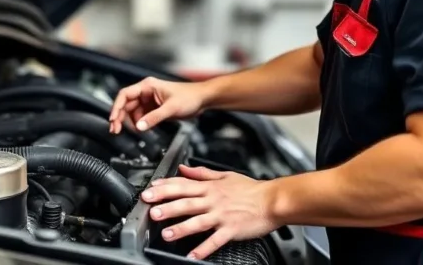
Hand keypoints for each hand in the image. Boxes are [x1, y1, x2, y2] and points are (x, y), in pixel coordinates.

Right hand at [109, 77, 207, 133]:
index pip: (125, 95)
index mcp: (147, 86)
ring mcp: (150, 100)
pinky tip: (141, 129)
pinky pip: (141, 116)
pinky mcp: (154, 108)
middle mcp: (146, 92)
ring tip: (130, 132)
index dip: (116, 107)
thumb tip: (140, 126)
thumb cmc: (189, 97)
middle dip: (120, 117)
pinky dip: (139, 123)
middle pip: (126, 104)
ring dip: (129, 122)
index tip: (113, 119)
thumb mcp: (171, 108)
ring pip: (133, 111)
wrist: (202, 99)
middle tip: (115, 130)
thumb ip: (154, 118)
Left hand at [140, 164, 277, 260]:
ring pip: (197, 221)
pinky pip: (215, 240)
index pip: (183, 184)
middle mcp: (213, 200)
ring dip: (181, 228)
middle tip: (151, 211)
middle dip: (167, 207)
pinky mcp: (231, 230)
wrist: (272, 200)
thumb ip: (201, 173)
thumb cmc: (250, 189)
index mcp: (210, 187)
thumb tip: (183, 168)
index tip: (151, 189)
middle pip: (186, 202)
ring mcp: (222, 215)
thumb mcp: (225, 175)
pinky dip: (203, 248)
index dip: (165, 186)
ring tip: (166, 234)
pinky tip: (192, 255)